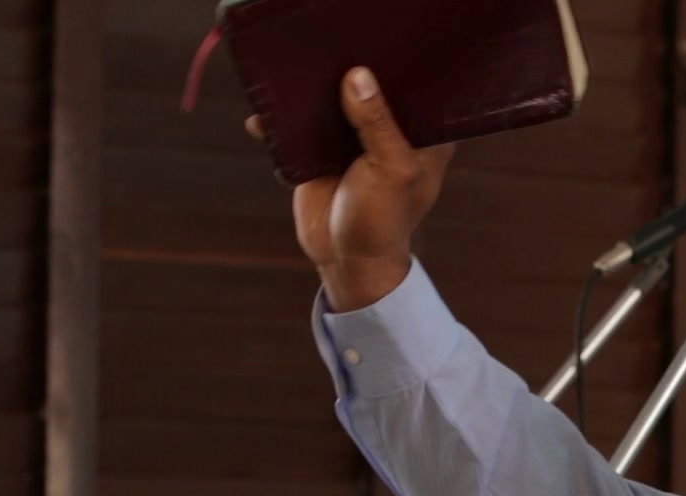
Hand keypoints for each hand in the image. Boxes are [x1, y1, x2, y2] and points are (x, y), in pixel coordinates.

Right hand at [251, 67, 454, 311]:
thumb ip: (376, 123)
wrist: (346, 259)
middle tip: (326, 50)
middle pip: (370, 86)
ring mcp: (352, 137)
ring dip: (308, 91)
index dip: (398, 65)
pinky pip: (297, 128)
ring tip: (290, 72)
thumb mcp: (390, 169)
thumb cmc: (383, 219)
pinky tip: (263, 118)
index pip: (415, 85)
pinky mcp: (318, 150)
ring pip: (330, 101)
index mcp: (422, 131)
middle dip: (347, 68)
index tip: (375, 45)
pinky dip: (279, 122)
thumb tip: (356, 76)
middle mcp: (389, 128)